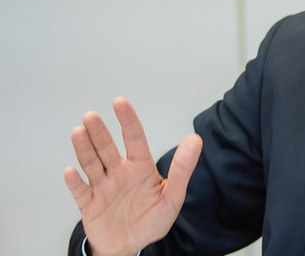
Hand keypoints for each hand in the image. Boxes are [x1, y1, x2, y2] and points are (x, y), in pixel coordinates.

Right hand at [63, 97, 201, 255]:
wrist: (130, 247)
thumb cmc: (151, 220)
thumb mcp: (172, 196)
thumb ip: (182, 169)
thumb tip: (195, 140)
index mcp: (139, 167)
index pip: (134, 138)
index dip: (127, 120)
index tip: (120, 102)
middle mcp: (119, 173)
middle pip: (107, 148)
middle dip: (99, 132)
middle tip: (91, 116)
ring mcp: (102, 187)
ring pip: (91, 164)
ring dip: (84, 149)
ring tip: (78, 132)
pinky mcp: (89, 204)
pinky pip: (80, 191)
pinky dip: (75, 182)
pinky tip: (71, 171)